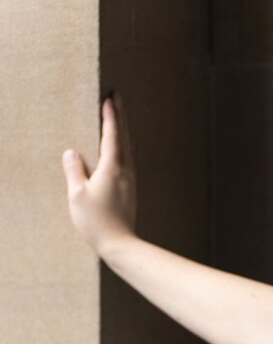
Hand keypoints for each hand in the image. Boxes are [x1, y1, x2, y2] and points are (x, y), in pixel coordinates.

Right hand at [62, 91, 136, 255]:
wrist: (120, 246)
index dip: (110, 116)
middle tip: (118, 97)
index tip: (110, 97)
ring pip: (128, 148)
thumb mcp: (77, 196)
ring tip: (120, 118)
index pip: (112, 135)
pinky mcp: (130, 191)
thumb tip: (71, 153)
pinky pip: (128, 161)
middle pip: (124, 138)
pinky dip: (125, 147)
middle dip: (121, 116)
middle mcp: (125, 172)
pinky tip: (121, 150)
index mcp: (112, 168)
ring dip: (124, 131)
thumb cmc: (97, 222)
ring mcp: (130, 181)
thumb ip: (74, 171)